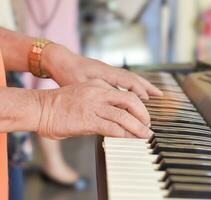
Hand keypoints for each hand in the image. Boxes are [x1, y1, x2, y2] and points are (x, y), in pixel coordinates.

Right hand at [36, 79, 152, 139]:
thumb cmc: (58, 104)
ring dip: (138, 127)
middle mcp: (99, 92)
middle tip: (148, 124)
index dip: (138, 105)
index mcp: (99, 85)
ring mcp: (94, 106)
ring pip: (124, 115)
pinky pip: (113, 128)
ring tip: (145, 135)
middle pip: (130, 100)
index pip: (125, 94)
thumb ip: (100, 102)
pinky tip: (130, 140)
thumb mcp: (83, 95)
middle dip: (143, 114)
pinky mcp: (88, 120)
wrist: (39, 107)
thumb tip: (113, 115)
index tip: (143, 115)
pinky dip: (125, 135)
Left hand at [42, 44, 162, 99]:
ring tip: (154, 94)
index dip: (138, 90)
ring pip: (131, 78)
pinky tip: (137, 92)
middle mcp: (110, 71)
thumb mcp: (81, 86)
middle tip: (160, 95)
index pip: (128, 80)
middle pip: (134, 78)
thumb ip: (97, 94)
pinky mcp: (106, 74)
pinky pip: (125, 79)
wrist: (59, 61)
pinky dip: (134, 85)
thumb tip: (114, 104)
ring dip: (144, 85)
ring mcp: (109, 72)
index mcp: (105, 73)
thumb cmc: (67, 73)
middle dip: (148, 87)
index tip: (147, 100)